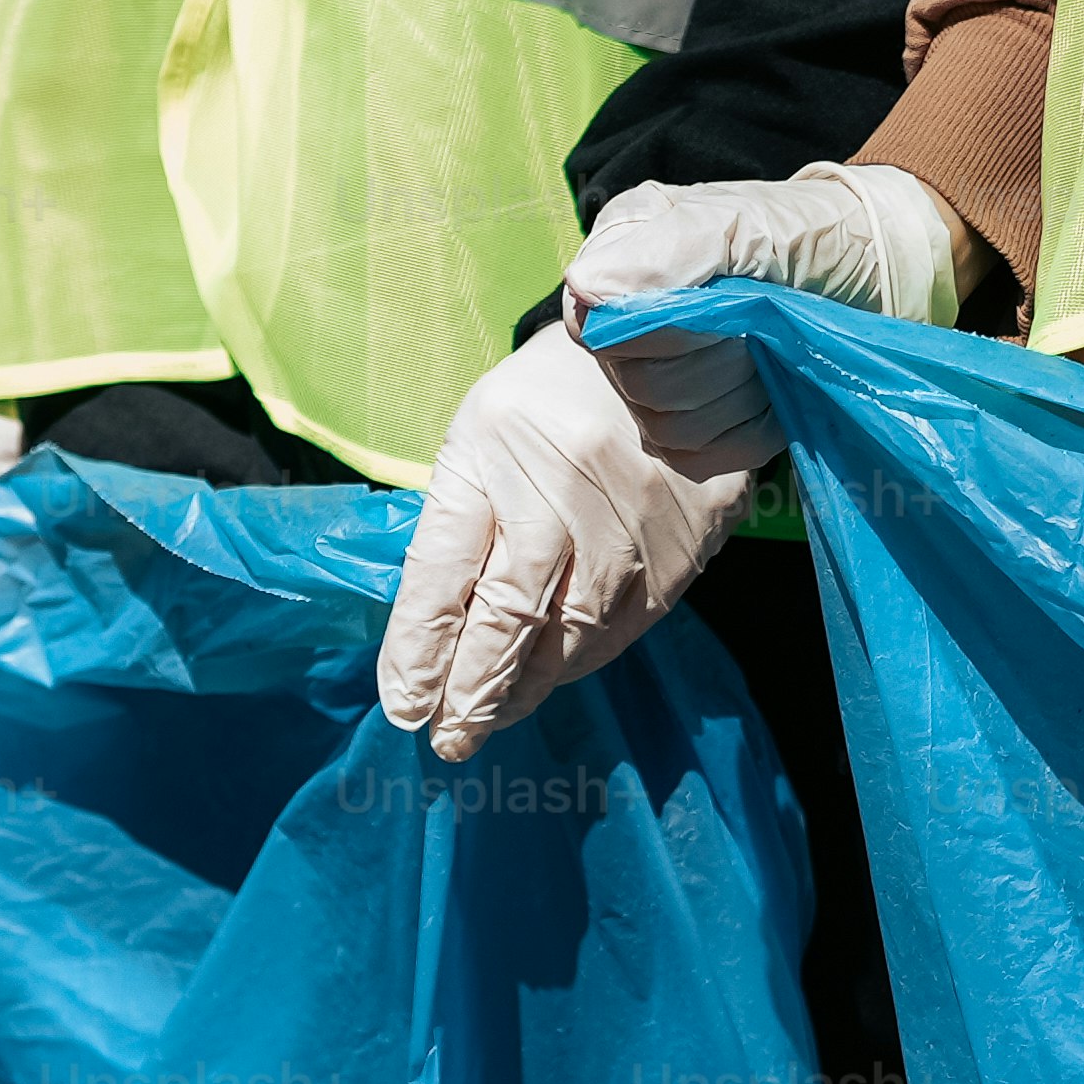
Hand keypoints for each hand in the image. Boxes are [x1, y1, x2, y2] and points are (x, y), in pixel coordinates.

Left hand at [379, 324, 760, 758]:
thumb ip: (456, 521)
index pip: (442, 576)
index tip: (405, 704)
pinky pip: (622, 628)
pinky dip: (582, 662)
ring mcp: (625, 524)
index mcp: (490, 454)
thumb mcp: (480, 436)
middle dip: (470, 693)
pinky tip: (555, 677)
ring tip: (491, 717)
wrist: (670, 344)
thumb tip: (428, 627)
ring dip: (524, 690)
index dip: (420, 650)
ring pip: (568, 639)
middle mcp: (557, 494)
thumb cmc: (550, 398)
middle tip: (447, 739)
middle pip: (505, 620)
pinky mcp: (678, 545)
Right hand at [552, 161, 966, 461]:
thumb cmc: (809, 234)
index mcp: (620, 256)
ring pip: (668, 428)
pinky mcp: (689, 430)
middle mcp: (622, 322)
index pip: (602, 330)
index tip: (728, 304)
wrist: (872, 271)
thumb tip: (589, 290)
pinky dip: (749, 431)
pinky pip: (697, 459)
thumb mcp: (747, 223)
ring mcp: (651, 382)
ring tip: (769, 351)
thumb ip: (673, 248)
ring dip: (738, 394)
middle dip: (717, 360)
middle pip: (640, 385)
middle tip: (761, 324)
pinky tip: (772, 391)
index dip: (667, 333)